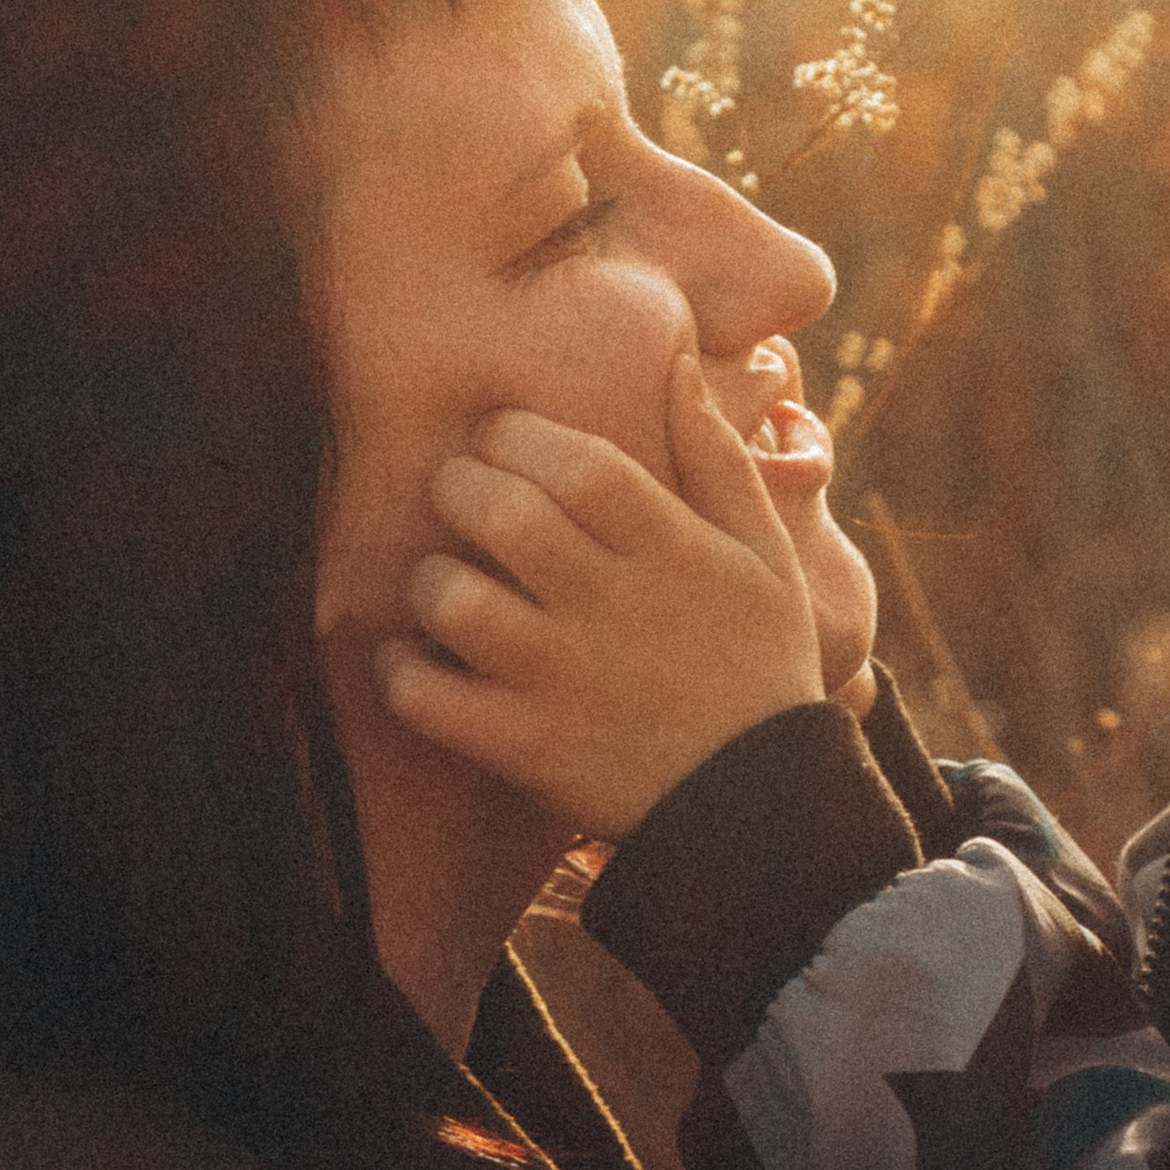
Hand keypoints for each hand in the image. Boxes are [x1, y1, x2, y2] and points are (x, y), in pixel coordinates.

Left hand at [378, 356, 826, 835]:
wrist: (763, 809)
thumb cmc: (761, 665)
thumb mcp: (766, 555)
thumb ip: (718, 456)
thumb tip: (678, 360)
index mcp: (673, 552)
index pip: (576, 463)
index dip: (518, 436)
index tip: (501, 440)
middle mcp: (613, 609)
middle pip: (503, 515)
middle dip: (460, 488)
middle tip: (459, 496)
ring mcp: (564, 682)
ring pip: (457, 601)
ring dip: (432, 579)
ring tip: (443, 581)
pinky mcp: (527, 749)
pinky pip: (430, 698)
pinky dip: (403, 672)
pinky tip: (413, 659)